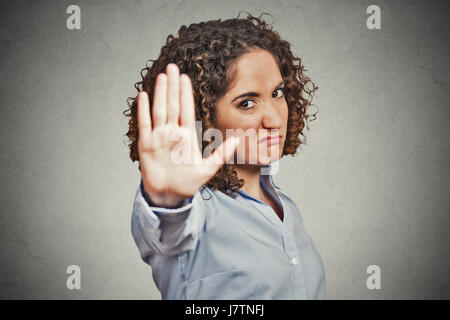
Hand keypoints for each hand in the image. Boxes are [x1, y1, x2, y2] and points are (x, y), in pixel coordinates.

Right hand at [137, 63, 238, 206]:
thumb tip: (237, 139)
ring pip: (160, 110)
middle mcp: (172, 132)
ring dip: (160, 93)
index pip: (186, 109)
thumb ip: (221, 153)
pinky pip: (145, 124)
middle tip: (173, 68)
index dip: (186, 93)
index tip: (186, 77)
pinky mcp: (146, 145)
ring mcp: (158, 137)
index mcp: (187, 135)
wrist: (169, 196)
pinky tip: (143, 96)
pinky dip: (143, 110)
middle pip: (172, 104)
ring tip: (162, 77)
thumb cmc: (188, 182)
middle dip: (173, 86)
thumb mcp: (208, 168)